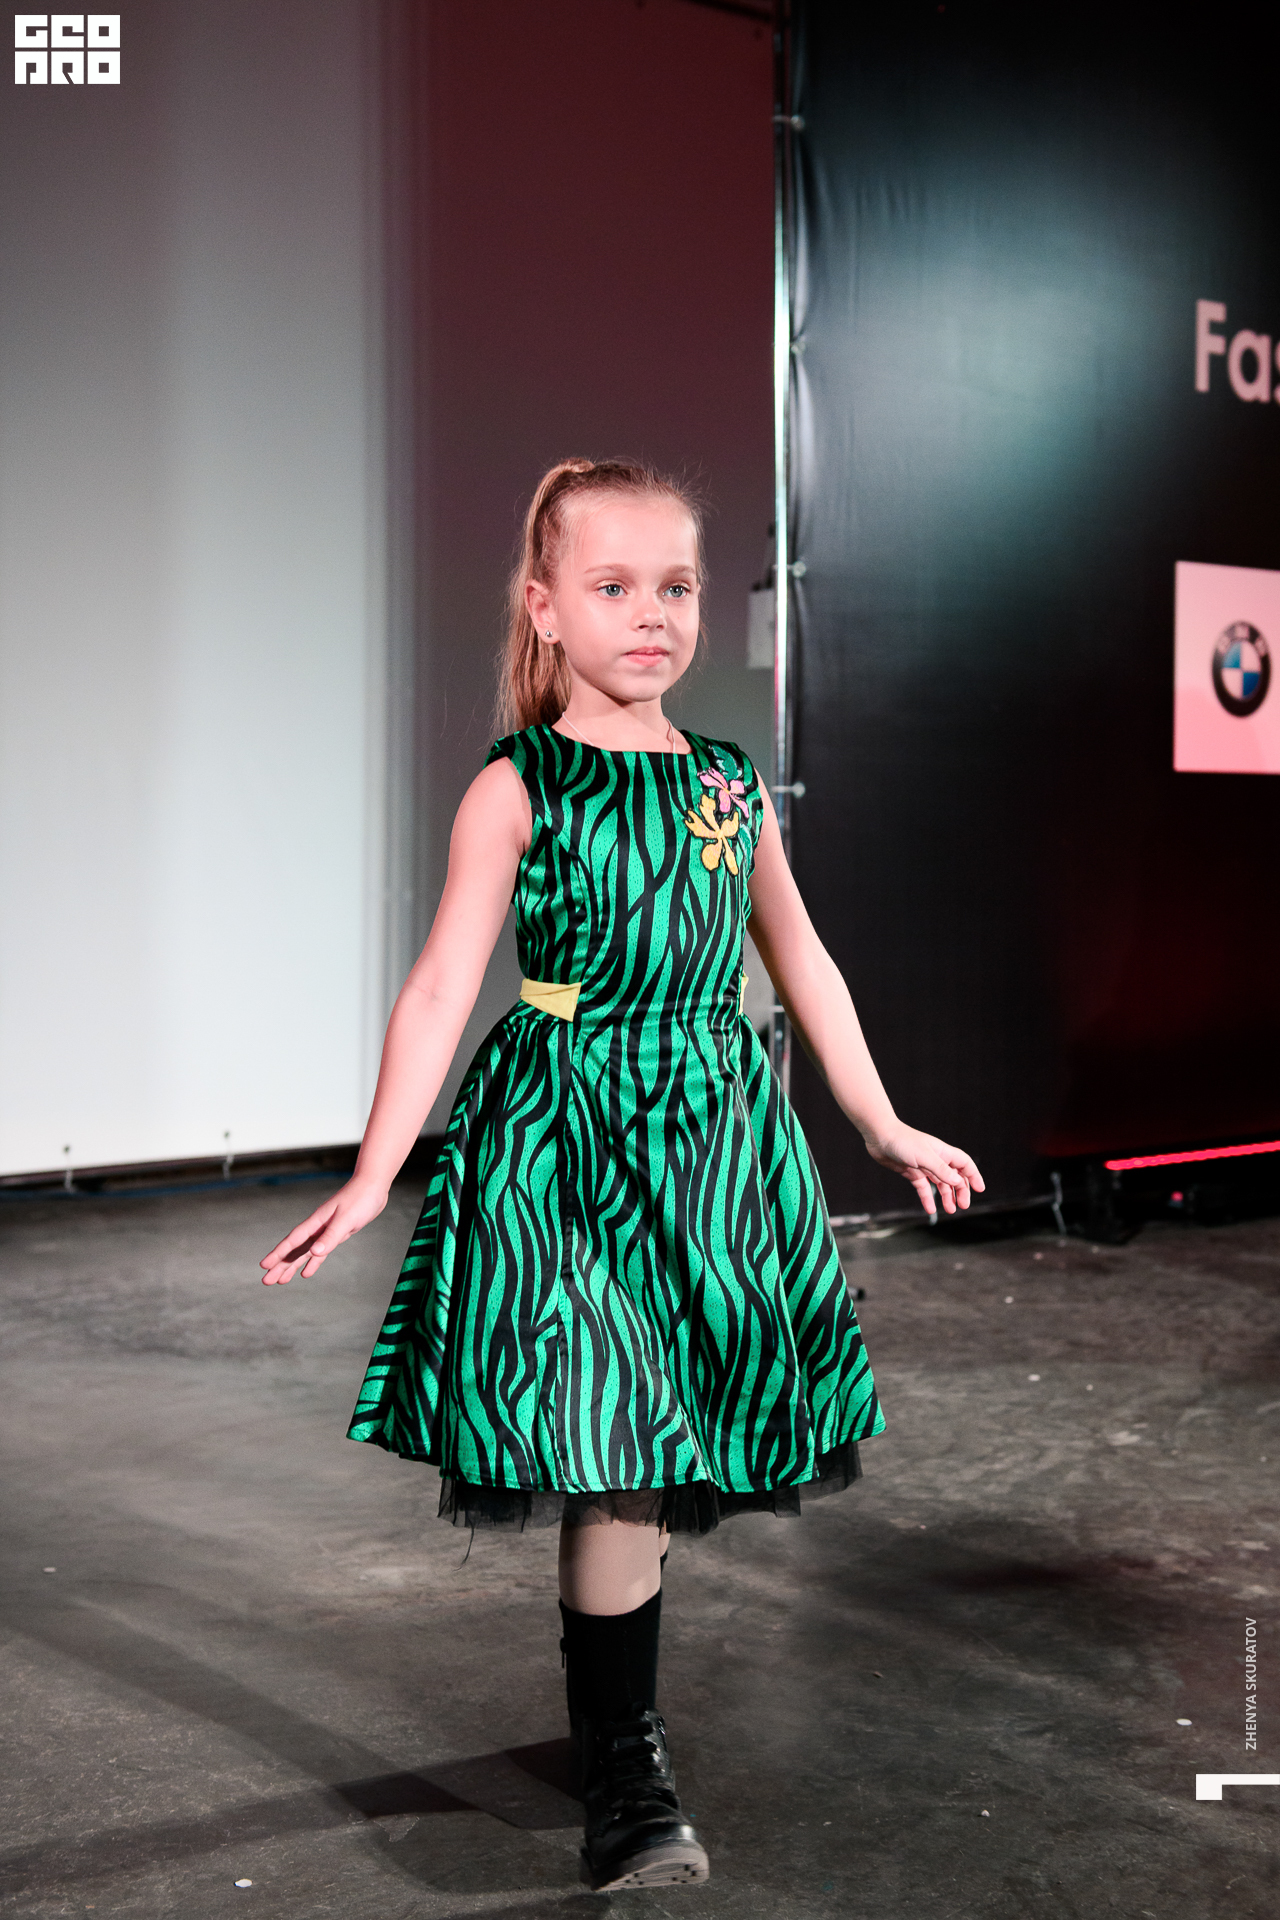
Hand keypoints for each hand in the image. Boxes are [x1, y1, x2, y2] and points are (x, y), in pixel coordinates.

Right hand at [259, 1177, 388, 1283]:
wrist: (373, 1186)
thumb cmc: (360, 1198)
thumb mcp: (347, 1218)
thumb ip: (331, 1236)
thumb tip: (314, 1252)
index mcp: (316, 1222)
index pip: (293, 1241)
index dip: (278, 1254)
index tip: (264, 1265)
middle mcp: (317, 1228)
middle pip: (294, 1249)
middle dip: (280, 1265)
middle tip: (266, 1281)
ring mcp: (326, 1231)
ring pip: (304, 1252)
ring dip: (292, 1266)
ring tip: (281, 1280)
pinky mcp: (336, 1234)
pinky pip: (320, 1252)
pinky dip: (313, 1262)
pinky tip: (306, 1273)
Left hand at [865, 1125, 984, 1216]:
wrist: (880, 1137)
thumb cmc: (903, 1141)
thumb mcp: (924, 1156)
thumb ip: (941, 1170)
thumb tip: (958, 1181)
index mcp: (943, 1152)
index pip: (964, 1164)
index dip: (973, 1175)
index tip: (980, 1189)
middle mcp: (935, 1159)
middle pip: (954, 1176)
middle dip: (961, 1191)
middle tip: (963, 1205)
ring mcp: (924, 1166)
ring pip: (940, 1184)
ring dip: (947, 1196)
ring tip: (950, 1210)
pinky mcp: (912, 1173)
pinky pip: (924, 1188)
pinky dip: (928, 1198)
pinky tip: (930, 1209)